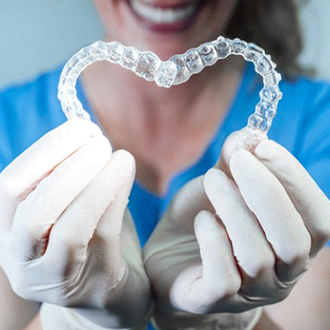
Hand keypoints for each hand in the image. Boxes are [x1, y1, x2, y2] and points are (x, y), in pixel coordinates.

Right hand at [0, 119, 150, 328]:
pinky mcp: (90, 285)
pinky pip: (101, 237)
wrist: (108, 293)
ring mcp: (54, 278)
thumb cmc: (90, 240)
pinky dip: (114, 199)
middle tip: (99, 140)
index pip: (10, 189)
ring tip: (119, 155)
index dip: (43, 154)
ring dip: (95, 184)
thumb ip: (74, 178)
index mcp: (11, 232)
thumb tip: (92, 137)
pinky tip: (126, 174)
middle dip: (67, 168)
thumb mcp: (72, 206)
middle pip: (32, 212)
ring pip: (67, 230)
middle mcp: (22, 259)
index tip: (79, 127)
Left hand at [144, 130, 329, 328]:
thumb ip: (235, 162)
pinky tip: (202, 220)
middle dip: (267, 192)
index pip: (319, 217)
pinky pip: (224, 277)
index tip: (263, 146)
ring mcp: (251, 293)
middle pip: (294, 240)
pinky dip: (213, 240)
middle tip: (237, 159)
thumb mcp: (221, 184)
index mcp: (293, 241)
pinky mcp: (216, 300)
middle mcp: (281, 273)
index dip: (295, 179)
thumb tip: (247, 135)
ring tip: (212, 180)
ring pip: (257, 256)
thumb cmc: (203, 217)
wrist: (169, 254)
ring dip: (233, 208)